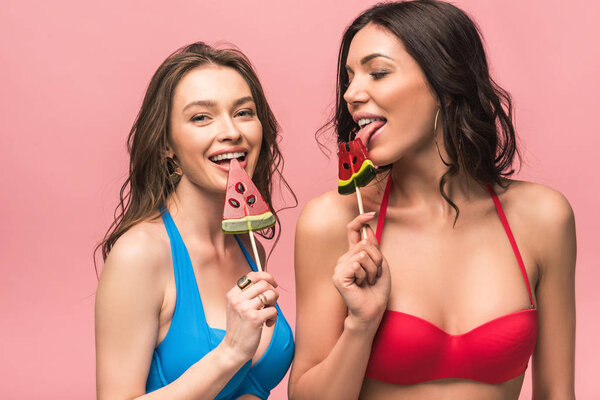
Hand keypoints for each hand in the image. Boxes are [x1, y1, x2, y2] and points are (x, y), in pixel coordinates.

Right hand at [220, 271, 278, 362]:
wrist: (232, 350)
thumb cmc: (239, 328)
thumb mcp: (238, 307)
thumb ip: (248, 294)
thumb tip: (269, 281)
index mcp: (232, 294)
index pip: (252, 275)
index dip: (266, 276)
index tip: (273, 284)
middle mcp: (237, 299)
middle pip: (264, 283)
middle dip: (273, 291)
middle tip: (271, 303)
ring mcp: (245, 308)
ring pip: (270, 294)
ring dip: (274, 304)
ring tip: (268, 313)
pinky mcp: (255, 319)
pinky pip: (273, 310)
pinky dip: (274, 317)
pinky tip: (267, 324)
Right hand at [332, 212, 390, 330]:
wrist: (372, 310)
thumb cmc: (377, 290)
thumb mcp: (381, 264)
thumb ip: (374, 247)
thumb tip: (368, 229)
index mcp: (353, 254)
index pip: (352, 231)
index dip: (360, 220)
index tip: (371, 213)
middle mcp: (344, 258)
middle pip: (365, 243)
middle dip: (377, 259)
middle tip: (375, 274)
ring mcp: (339, 267)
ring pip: (363, 254)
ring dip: (373, 269)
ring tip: (368, 281)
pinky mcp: (338, 276)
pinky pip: (357, 264)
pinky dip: (365, 275)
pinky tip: (360, 285)